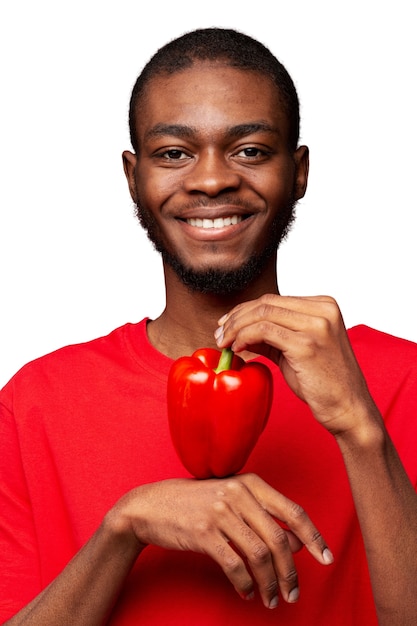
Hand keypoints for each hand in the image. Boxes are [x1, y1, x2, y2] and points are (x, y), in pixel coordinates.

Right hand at [111, 473, 332, 608]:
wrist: (152, 505)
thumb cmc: (197, 503)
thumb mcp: (232, 501)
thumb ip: (265, 516)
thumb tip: (298, 543)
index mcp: (251, 483)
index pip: (293, 511)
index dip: (313, 537)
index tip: (326, 559)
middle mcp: (239, 494)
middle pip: (279, 540)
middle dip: (290, 573)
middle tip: (292, 594)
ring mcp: (220, 512)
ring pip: (260, 555)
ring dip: (269, 583)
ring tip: (270, 599)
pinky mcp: (203, 532)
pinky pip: (234, 565)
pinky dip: (245, 583)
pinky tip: (247, 592)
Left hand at [215, 294, 376, 434]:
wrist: (348, 408)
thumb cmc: (324, 382)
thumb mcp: (296, 349)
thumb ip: (272, 334)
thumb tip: (238, 328)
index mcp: (324, 305)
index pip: (274, 299)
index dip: (244, 310)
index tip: (225, 325)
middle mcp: (323, 310)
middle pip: (266, 303)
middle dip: (236, 318)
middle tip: (220, 335)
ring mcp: (317, 325)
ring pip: (263, 314)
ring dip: (236, 328)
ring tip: (224, 344)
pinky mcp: (306, 344)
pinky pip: (264, 331)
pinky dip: (245, 337)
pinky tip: (238, 350)